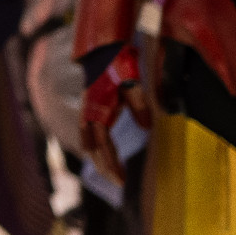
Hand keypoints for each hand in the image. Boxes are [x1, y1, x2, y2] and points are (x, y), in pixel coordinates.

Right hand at [81, 46, 151, 184]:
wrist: (102, 51)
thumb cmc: (118, 66)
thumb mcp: (133, 83)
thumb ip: (140, 104)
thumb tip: (148, 128)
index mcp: (97, 112)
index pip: (104, 146)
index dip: (112, 165)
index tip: (122, 181)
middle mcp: (89, 115)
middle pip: (93, 149)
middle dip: (105, 167)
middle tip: (119, 183)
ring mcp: (87, 113)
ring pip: (89, 144)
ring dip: (99, 159)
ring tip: (111, 173)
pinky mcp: (90, 110)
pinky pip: (89, 136)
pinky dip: (95, 149)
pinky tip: (102, 153)